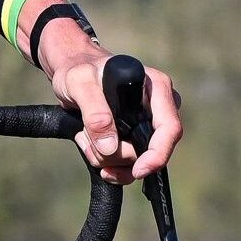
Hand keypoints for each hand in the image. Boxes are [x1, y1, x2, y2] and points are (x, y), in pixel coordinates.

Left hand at [41, 38, 183, 183]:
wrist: (71, 72)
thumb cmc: (78, 69)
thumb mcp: (79, 82)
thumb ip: (94, 110)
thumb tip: (110, 147)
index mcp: (156, 89)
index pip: (170, 128)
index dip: (158, 154)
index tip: (138, 170)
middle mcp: (158, 108)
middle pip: (148, 151)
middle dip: (114, 154)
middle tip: (85, 136)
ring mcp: (147, 125)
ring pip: (134, 161)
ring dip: (105, 157)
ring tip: (83, 135)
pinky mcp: (135, 137)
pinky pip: (126, 164)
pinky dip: (106, 162)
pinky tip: (89, 146)